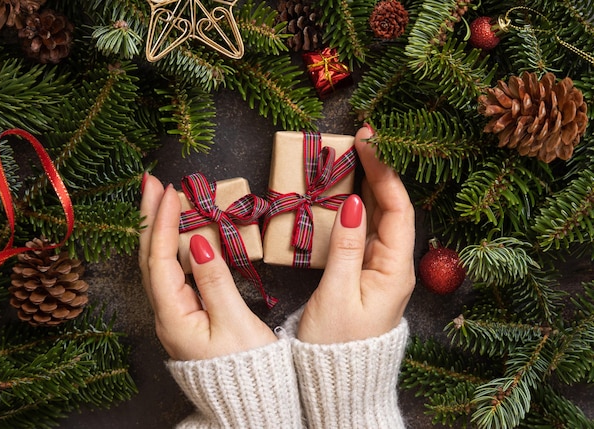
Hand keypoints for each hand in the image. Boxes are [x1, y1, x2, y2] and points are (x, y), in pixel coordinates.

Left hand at [138, 175, 276, 359]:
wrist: (250, 402)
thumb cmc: (247, 367)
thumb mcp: (235, 323)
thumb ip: (215, 281)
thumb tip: (200, 243)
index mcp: (174, 316)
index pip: (160, 259)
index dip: (163, 223)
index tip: (169, 191)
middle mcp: (166, 314)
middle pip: (149, 258)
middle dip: (149, 218)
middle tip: (149, 182)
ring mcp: (173, 315)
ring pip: (158, 265)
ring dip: (158, 229)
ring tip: (160, 199)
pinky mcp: (185, 315)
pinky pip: (171, 273)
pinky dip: (172, 247)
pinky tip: (178, 233)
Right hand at [297, 126, 415, 343]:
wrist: (340, 381)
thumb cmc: (338, 345)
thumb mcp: (337, 295)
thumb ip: (346, 247)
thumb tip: (355, 202)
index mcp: (395, 270)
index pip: (397, 208)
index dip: (385, 172)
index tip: (368, 142)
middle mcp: (394, 265)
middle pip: (393, 207)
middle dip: (379, 171)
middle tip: (361, 139)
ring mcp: (382, 269)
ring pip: (380, 217)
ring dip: (368, 185)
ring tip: (352, 157)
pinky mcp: (367, 273)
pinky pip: (367, 231)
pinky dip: (357, 207)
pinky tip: (345, 193)